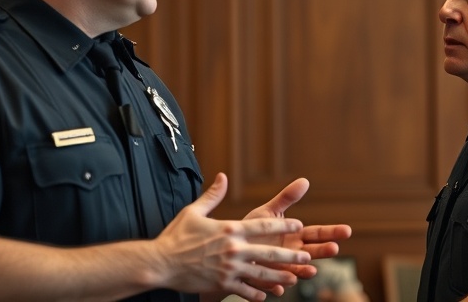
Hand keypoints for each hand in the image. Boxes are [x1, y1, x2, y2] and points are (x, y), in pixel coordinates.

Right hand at [152, 173, 310, 300]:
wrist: (161, 262)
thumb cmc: (176, 236)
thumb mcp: (194, 211)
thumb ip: (213, 195)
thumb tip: (222, 177)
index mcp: (229, 229)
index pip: (263, 226)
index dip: (283, 226)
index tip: (298, 224)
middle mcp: (233, 249)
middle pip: (269, 252)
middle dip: (290, 255)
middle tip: (307, 256)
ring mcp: (229, 269)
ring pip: (261, 274)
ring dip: (280, 276)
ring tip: (295, 277)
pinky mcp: (222, 284)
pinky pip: (245, 290)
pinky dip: (257, 293)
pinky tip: (267, 294)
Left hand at [243, 178, 352, 287]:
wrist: (232, 248)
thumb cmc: (253, 229)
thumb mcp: (269, 212)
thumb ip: (286, 198)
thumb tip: (305, 180)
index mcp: (295, 236)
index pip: (318, 233)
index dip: (332, 232)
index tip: (347, 230)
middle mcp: (292, 254)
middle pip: (312, 252)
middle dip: (324, 251)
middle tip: (334, 248)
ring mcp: (282, 268)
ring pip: (297, 271)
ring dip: (304, 272)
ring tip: (311, 270)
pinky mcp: (266, 280)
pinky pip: (273, 285)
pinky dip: (277, 287)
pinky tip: (280, 287)